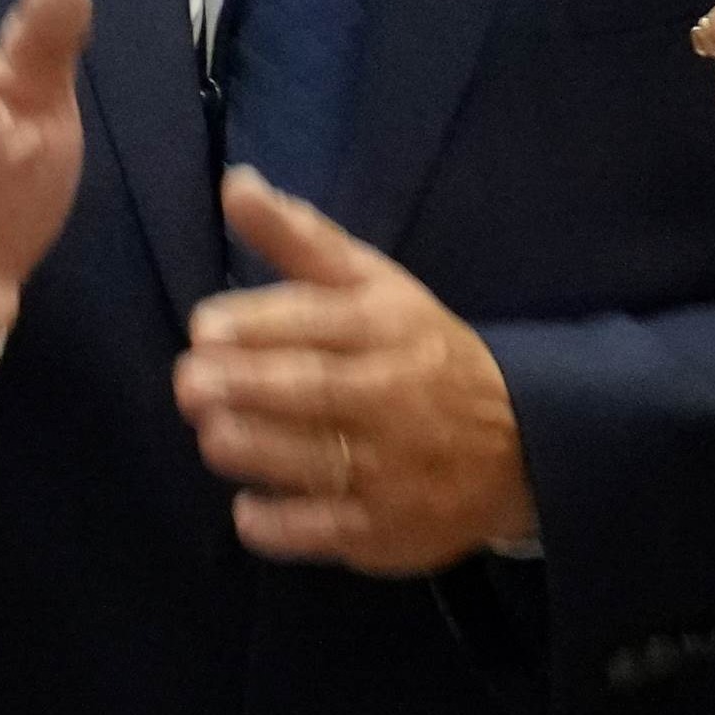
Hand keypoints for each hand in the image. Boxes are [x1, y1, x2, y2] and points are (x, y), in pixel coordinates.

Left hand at [179, 174, 533, 574]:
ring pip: (302, 459)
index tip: (204, 329)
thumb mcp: (374, 286)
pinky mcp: (382, 531)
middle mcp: (393, 397)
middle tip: (190, 382)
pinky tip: (250, 503)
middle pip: (303, 390)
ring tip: (215, 431)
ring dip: (243, 445)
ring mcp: (390, 470)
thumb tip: (235, 183)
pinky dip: (270, 520)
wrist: (523, 446)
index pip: (315, 320)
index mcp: (390, 328)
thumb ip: (301, 240)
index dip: (251, 324)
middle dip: (235, 385)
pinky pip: (311, 531)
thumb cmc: (420, 353)